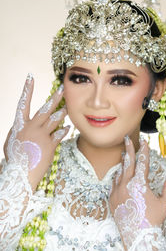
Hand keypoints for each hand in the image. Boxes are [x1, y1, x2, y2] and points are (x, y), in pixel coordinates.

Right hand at [4, 74, 69, 190]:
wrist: (20, 174)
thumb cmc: (14, 159)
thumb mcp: (11, 141)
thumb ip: (20, 130)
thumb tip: (26, 123)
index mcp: (19, 125)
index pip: (22, 103)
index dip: (27, 89)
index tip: (31, 76)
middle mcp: (31, 127)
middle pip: (45, 109)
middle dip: (55, 98)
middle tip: (62, 88)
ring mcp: (41, 135)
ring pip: (55, 119)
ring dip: (63, 112)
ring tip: (69, 107)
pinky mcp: (50, 145)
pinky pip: (60, 134)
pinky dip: (64, 130)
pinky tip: (67, 127)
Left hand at [109, 136, 165, 250]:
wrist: (138, 235)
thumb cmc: (153, 220)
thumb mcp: (164, 203)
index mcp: (140, 183)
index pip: (142, 162)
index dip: (143, 150)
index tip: (144, 141)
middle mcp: (127, 184)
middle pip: (128, 162)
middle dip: (128, 148)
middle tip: (126, 138)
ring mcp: (117, 191)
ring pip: (120, 172)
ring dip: (122, 162)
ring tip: (123, 153)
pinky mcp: (112, 198)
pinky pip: (113, 183)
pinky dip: (117, 176)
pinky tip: (119, 172)